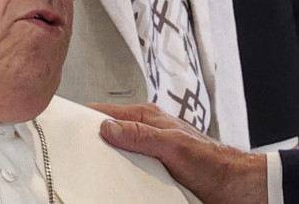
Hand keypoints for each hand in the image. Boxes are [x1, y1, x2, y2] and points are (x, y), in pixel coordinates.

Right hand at [87, 103, 268, 203]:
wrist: (234, 187)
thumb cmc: (212, 161)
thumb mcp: (173, 146)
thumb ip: (141, 134)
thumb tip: (108, 127)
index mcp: (148, 118)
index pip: (106, 112)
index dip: (84, 117)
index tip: (64, 126)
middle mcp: (146, 133)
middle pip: (107, 135)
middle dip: (91, 143)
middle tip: (71, 154)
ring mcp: (149, 153)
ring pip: (116, 155)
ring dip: (106, 163)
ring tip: (88, 172)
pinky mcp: (153, 171)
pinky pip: (128, 172)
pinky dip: (119, 177)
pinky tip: (111, 184)